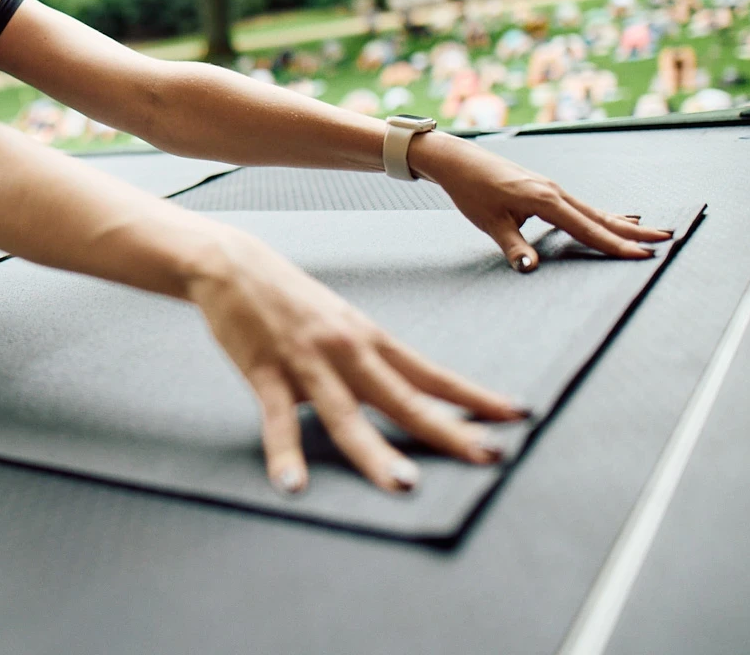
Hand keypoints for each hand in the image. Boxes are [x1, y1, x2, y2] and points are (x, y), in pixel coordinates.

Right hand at [190, 231, 528, 494]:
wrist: (232, 265)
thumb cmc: (288, 297)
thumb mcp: (340, 320)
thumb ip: (367, 356)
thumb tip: (402, 387)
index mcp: (369, 338)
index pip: (432, 374)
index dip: (475, 397)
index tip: (517, 414)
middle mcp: (347, 351)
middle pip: (404, 398)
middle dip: (448, 431)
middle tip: (487, 457)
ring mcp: (307, 363)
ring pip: (346, 416)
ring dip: (376, 453)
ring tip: (404, 484)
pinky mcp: (266, 372)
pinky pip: (278, 421)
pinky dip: (285, 454)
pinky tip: (294, 485)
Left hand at [410, 132, 673, 271]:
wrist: (459, 160)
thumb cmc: (472, 190)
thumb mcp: (489, 223)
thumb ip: (513, 247)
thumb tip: (530, 268)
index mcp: (545, 200)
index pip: (586, 229)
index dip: (614, 245)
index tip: (642, 256)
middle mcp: (555, 191)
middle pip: (600, 216)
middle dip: (633, 231)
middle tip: (666, 240)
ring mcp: (552, 188)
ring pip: (594, 210)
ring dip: (623, 223)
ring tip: (651, 230)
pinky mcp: (546, 189)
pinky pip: (582, 205)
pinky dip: (603, 213)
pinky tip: (617, 217)